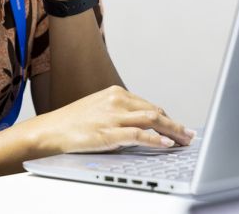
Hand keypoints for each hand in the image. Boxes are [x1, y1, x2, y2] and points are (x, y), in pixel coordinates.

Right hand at [26, 86, 195, 153]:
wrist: (49, 131)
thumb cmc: (72, 123)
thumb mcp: (98, 110)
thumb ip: (119, 113)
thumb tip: (141, 125)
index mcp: (116, 93)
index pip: (150, 105)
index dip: (168, 118)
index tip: (180, 127)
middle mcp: (117, 100)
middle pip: (156, 111)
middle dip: (176, 125)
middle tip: (189, 136)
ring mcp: (113, 116)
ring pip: (153, 120)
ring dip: (173, 131)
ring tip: (185, 141)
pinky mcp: (109, 133)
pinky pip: (139, 135)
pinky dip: (156, 140)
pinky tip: (166, 145)